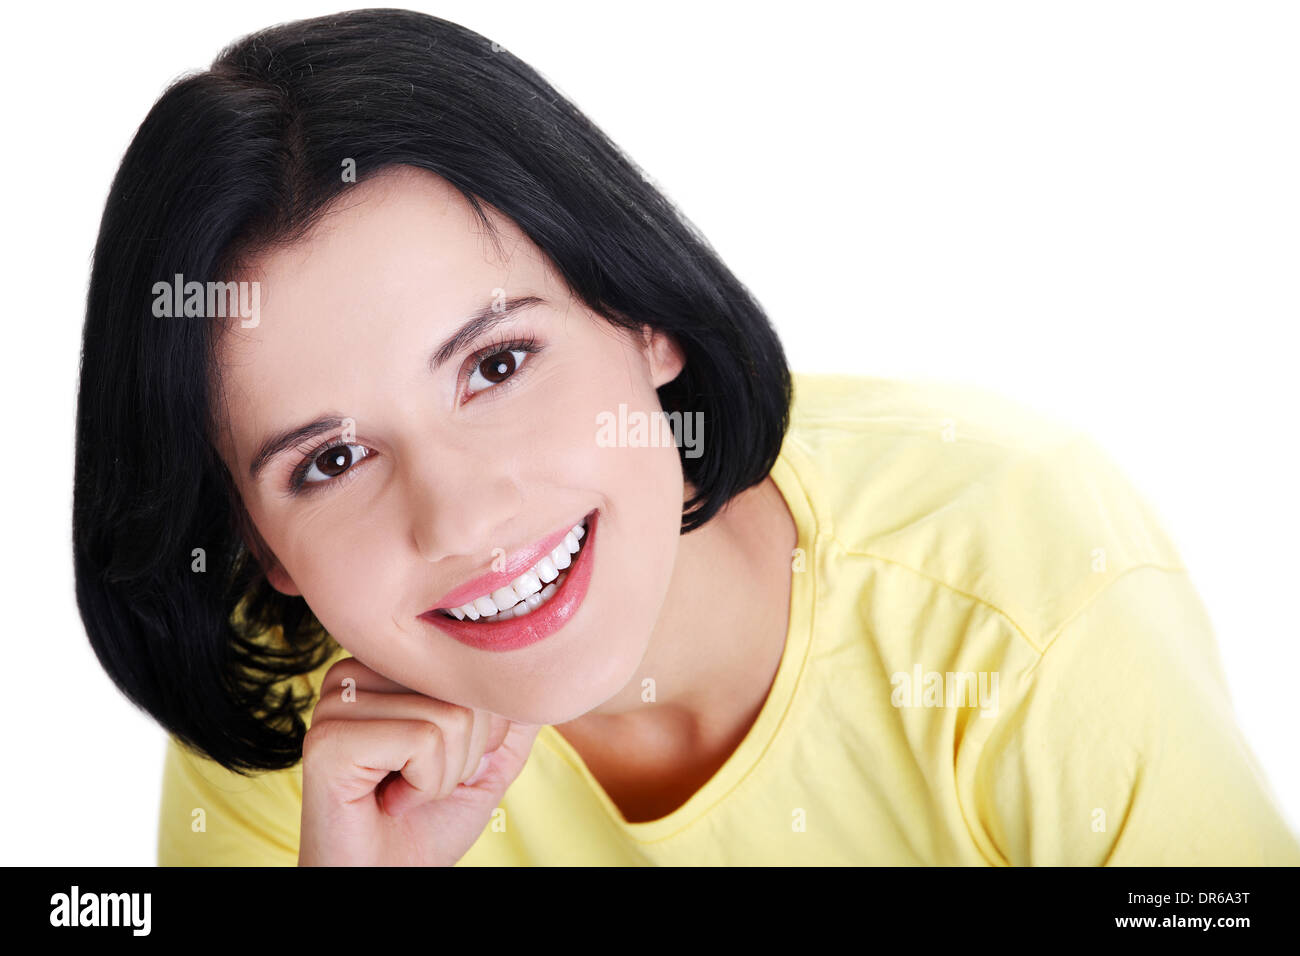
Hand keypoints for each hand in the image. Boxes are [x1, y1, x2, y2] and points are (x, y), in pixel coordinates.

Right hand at [297, 656, 541, 865]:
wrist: (386, 880)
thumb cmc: (426, 824)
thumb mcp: (484, 763)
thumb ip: (510, 717)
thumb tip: (545, 675)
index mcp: (382, 666)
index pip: (469, 666)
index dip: (481, 729)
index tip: (437, 762)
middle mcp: (352, 673)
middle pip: (461, 690)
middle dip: (464, 754)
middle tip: (417, 784)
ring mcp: (334, 703)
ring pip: (447, 717)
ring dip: (442, 775)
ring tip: (402, 794)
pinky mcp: (328, 740)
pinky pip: (422, 742)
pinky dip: (423, 786)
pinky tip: (389, 802)